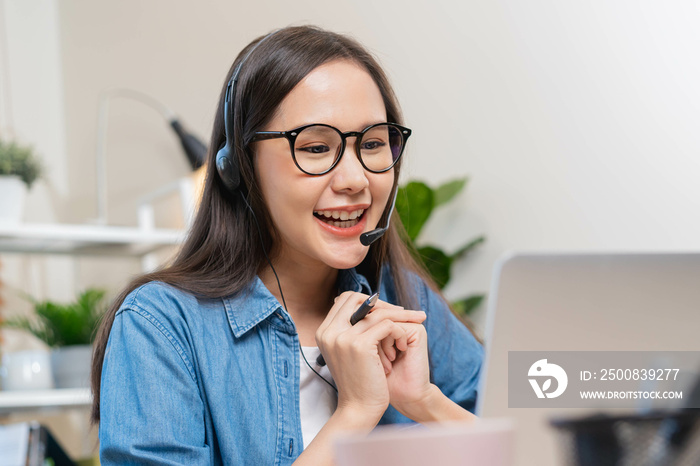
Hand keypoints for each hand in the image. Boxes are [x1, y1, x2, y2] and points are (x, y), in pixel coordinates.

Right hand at [315, 292, 425, 423]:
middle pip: (357, 298)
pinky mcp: (359, 344)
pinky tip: (403, 344)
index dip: (368, 301)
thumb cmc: (359, 382)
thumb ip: (351, 330)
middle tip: (405, 312)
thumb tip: (370, 305)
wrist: (358, 409)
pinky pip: (387, 325)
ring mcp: (342, 337)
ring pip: (377, 312)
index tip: (388, 310)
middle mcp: (328, 331)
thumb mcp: (348, 352)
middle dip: (384, 303)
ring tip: (415, 322)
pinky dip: (399, 332)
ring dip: (399, 317)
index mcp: (323, 332)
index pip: (345, 299)